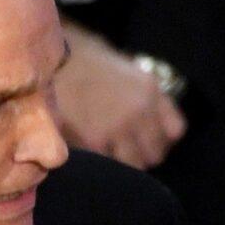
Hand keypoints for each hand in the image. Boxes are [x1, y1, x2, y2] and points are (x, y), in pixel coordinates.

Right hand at [54, 26, 185, 168]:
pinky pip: (105, 164)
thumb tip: (149, 119)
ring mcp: (117, 129)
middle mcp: (139, 111)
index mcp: (150, 91)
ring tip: (106, 154)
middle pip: (155, 154)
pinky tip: (88, 151)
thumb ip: (142, 96)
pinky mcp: (93, 142)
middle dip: (141, 154)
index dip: (161, 138)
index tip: (147, 138)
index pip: (175, 132)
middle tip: (124, 150)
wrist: (48, 60)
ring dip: (120, 163)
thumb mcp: (124, 69)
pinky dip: (98, 162)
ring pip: (132, 165)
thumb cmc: (83, 59)